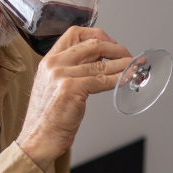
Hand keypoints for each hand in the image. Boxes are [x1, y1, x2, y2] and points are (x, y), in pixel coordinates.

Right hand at [19, 26, 133, 169]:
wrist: (37, 139)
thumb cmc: (47, 118)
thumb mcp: (54, 86)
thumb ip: (71, 71)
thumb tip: (99, 61)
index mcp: (49, 60)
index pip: (75, 33)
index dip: (98, 35)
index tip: (111, 42)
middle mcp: (54, 64)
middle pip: (92, 44)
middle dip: (116, 48)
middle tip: (128, 56)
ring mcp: (62, 76)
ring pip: (101, 64)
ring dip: (123, 64)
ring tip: (135, 67)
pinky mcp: (71, 90)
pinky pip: (102, 80)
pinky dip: (119, 78)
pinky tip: (128, 79)